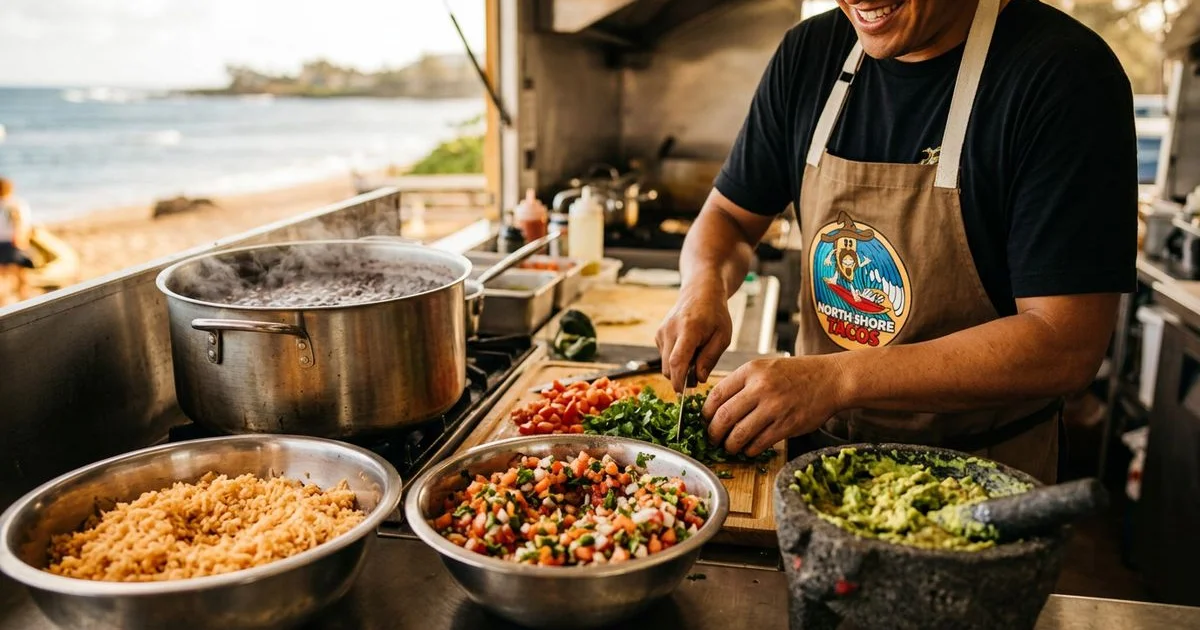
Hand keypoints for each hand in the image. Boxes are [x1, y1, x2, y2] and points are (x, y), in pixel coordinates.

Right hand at [655, 276, 731, 391]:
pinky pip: (664, 357)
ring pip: (665, 364)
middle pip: (668, 366)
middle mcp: (670, 330)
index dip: (679, 380)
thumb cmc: (715, 315)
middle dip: (681, 378)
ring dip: (678, 370)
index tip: (683, 393)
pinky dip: (675, 360)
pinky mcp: (658, 335)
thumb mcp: (723, 336)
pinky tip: (688, 350)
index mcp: (688, 329)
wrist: (700, 293)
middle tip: (698, 377)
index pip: (678, 360)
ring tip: (696, 360)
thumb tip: (699, 379)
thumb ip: (710, 358)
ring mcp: (661, 332)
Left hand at [703, 356, 845, 456]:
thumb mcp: (765, 367)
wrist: (831, 379)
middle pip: (724, 417)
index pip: (716, 395)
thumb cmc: (797, 374)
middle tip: (713, 438)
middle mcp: (760, 388)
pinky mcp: (787, 425)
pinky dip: (749, 450)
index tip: (705, 421)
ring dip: (729, 445)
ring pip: (739, 434)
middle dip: (713, 433)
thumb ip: (742, 383)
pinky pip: (759, 443)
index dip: (706, 413)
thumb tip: (717, 407)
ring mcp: (774, 408)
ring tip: (729, 447)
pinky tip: (748, 449)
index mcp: (751, 371)